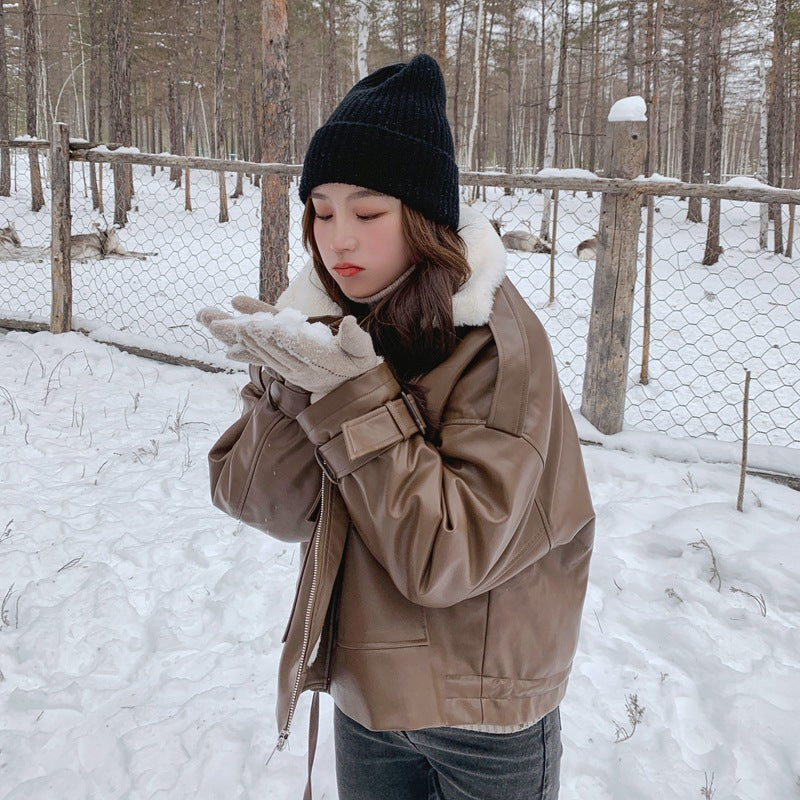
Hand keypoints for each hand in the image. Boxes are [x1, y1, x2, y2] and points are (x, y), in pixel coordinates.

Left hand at [197, 296, 382, 400]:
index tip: (248, 324)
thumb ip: (356, 339)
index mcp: (315, 358)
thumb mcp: (363, 352)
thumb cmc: (360, 368)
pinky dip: (247, 353)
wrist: (355, 394)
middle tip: (216, 321)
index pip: (287, 343)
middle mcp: (298, 365)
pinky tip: (230, 350)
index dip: (267, 333)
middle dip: (241, 332)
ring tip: (216, 326)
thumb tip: (350, 323)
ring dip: (238, 339)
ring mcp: (291, 370)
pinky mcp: (287, 371)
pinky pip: (264, 359)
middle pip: (266, 346)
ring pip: (261, 352)